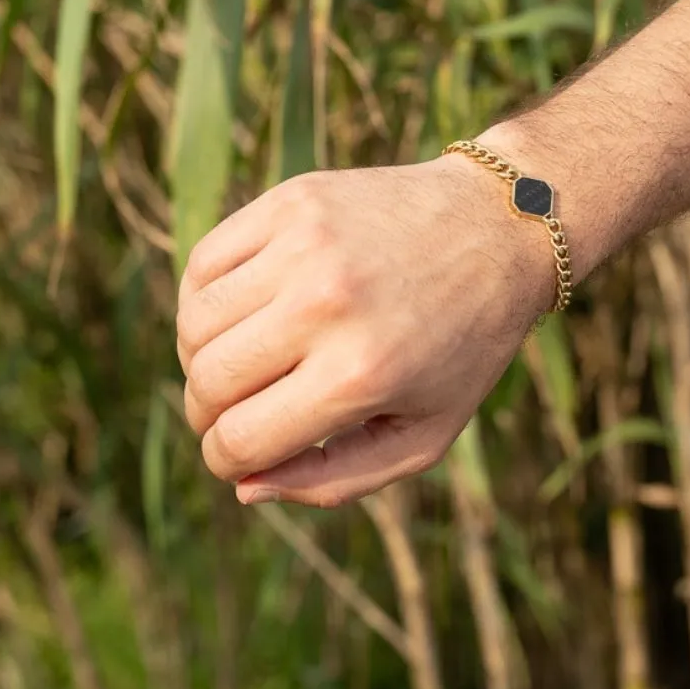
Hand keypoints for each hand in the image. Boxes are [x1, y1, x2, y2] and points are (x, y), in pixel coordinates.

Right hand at [176, 154, 551, 507]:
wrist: (497, 227)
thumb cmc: (463, 343)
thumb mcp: (425, 434)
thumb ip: (335, 480)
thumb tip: (244, 487)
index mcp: (360, 374)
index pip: (239, 442)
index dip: (227, 463)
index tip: (240, 455)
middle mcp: (324, 304)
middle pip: (207, 384)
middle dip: (208, 417)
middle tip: (236, 413)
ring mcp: (303, 244)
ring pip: (193, 324)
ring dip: (202, 358)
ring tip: (241, 363)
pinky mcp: (291, 201)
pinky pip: (203, 263)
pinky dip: (205, 299)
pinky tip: (242, 313)